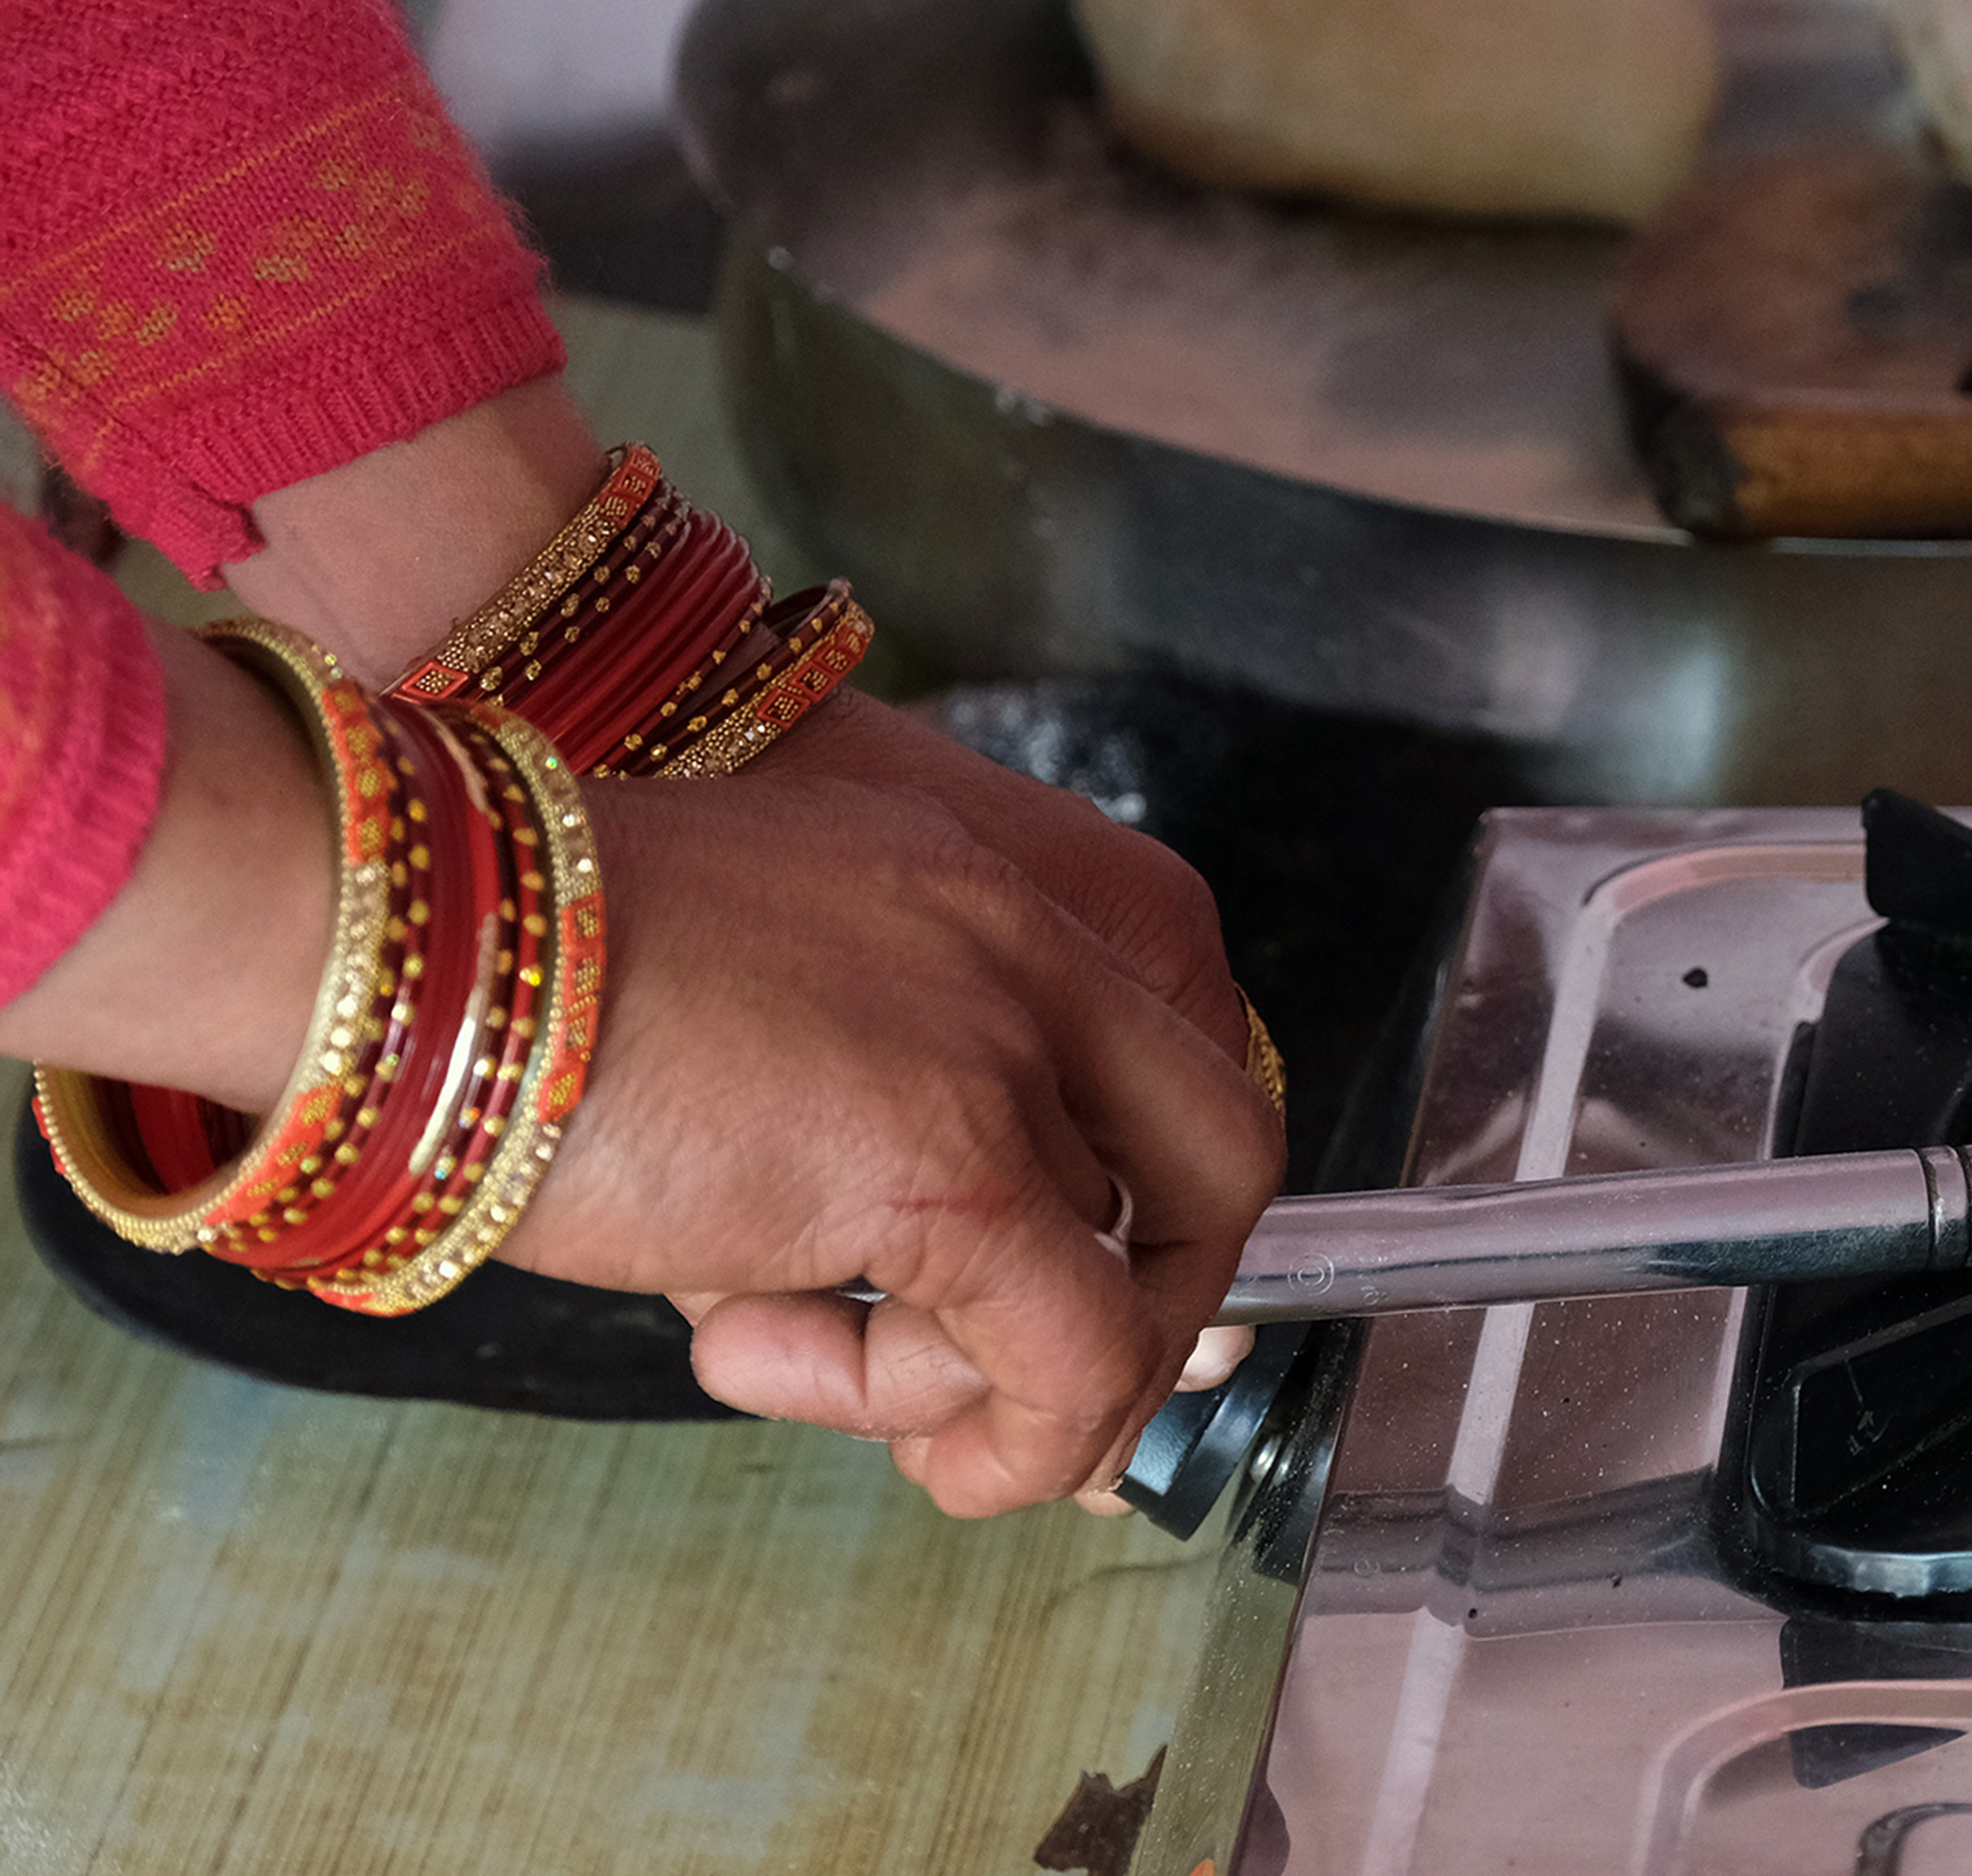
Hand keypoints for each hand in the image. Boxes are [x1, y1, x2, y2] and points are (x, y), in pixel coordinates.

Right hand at [496, 766, 1284, 1515]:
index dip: (1153, 1197)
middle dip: (1154, 1305)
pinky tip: (830, 1401)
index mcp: (981, 882)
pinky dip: (1001, 1439)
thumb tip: (937, 1311)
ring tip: (784, 1349)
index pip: (1171, 1048)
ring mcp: (1006, 1051)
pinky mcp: (950, 1170)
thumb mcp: (748, 1014)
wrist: (402, 941)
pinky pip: (1067, 1358)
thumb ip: (860, 1120)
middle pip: (1220, 1157)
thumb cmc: (510, 984)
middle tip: (1033, 1389)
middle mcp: (1031, 944)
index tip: (1079, 1290)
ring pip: (1123, 1280)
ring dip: (976, 1376)